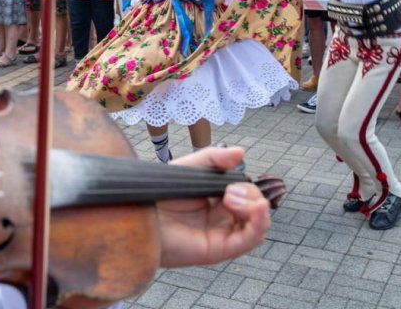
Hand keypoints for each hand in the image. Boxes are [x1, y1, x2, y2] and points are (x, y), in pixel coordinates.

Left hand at [157, 147, 270, 267]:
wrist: (140, 213)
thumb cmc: (160, 193)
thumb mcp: (190, 167)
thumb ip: (214, 158)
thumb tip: (241, 152)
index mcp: (218, 199)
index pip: (248, 192)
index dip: (246, 185)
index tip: (231, 182)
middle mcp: (223, 218)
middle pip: (257, 207)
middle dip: (250, 195)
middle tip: (229, 192)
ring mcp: (223, 233)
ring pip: (259, 224)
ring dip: (256, 208)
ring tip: (232, 198)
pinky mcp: (220, 248)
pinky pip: (250, 239)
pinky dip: (260, 223)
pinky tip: (259, 209)